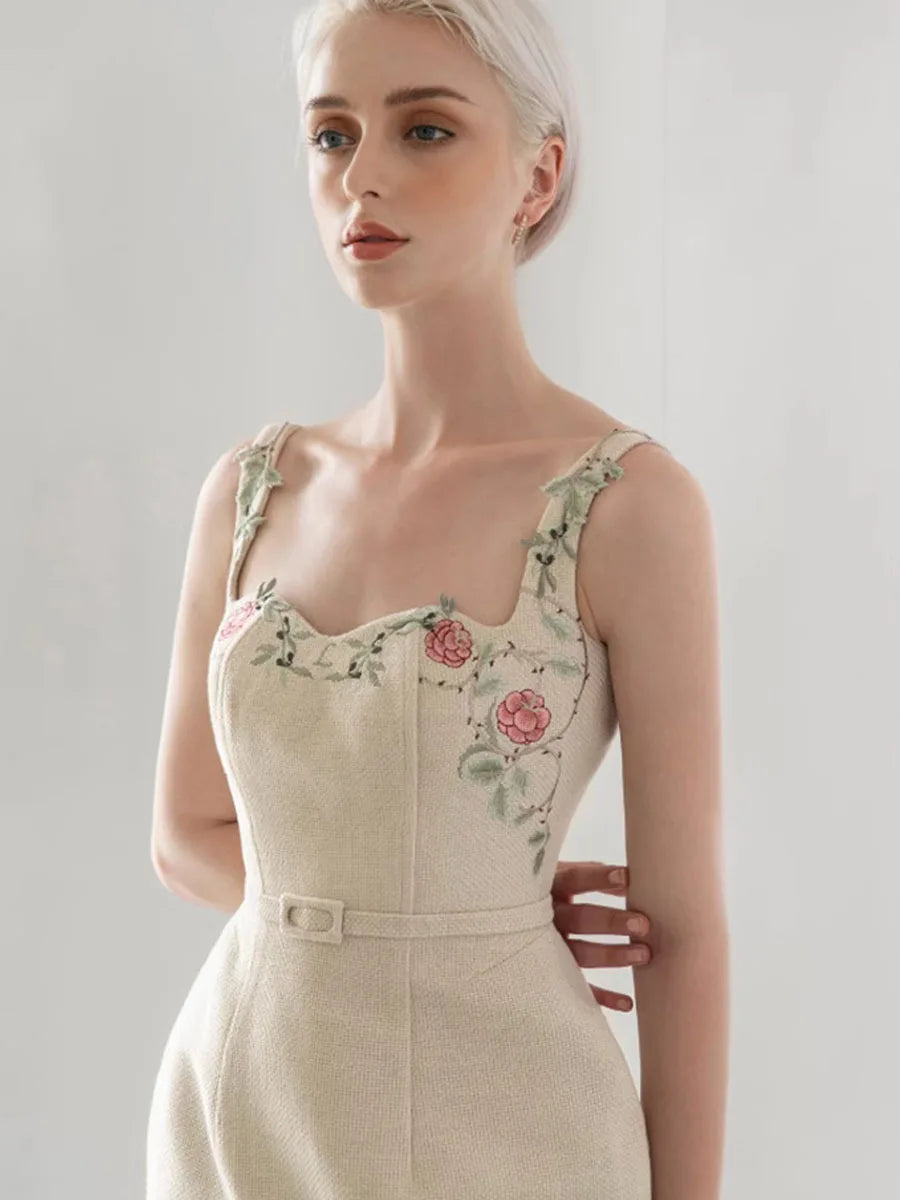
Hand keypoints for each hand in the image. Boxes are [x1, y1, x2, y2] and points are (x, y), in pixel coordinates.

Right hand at [551, 860, 651, 1011]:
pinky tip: (627, 1003)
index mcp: (546, 888)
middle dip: (612, 922)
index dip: (598, 878)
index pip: (574, 879)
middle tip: (643, 924)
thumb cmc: (537, 892)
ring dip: (613, 955)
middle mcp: (544, 919)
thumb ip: (586, 873)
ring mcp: (545, 948)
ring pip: (580, 954)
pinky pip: (575, 988)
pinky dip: (601, 998)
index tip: (627, 877)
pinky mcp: (548, 974)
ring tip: (643, 954)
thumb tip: (627, 879)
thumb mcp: (554, 875)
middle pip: (580, 919)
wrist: (499, 919)